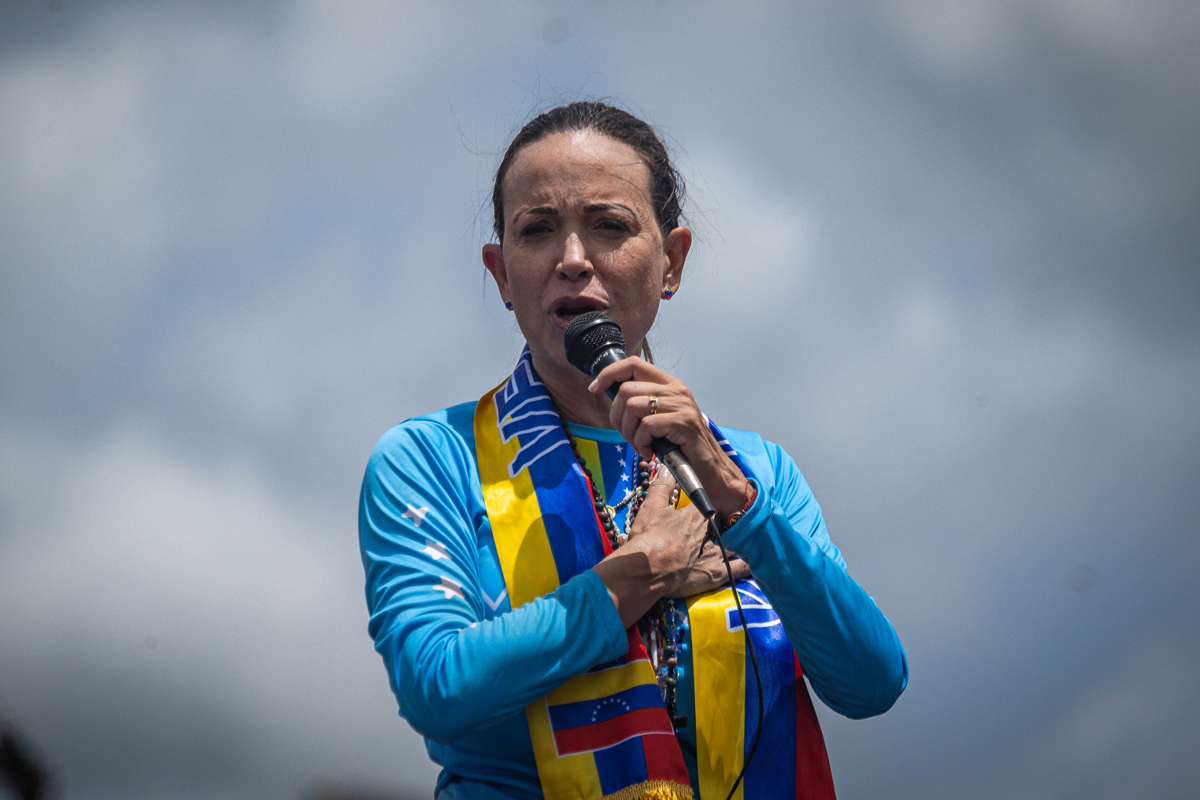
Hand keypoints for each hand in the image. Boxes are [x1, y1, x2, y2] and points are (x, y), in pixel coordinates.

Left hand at [589, 356, 753, 520]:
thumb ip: (643, 405)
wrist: (711, 470)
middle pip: (626, 389)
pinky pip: (646, 426)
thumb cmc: (682, 448)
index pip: (633, 364)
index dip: (609, 373)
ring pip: (632, 406)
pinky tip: (650, 452)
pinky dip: (641, 443)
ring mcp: (682, 404)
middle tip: (628, 435)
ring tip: (640, 445)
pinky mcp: (684, 422)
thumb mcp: (661, 420)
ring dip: (629, 432)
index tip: (594, 388)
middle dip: (617, 416)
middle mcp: (677, 390)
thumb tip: (610, 394)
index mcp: (670, 385)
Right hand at [593, 471, 734, 626]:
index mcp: (697, 515)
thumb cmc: (649, 537)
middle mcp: (710, 533)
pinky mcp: (715, 573)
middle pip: (724, 524)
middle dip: (725, 523)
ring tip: (743, 541)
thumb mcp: (652, 506)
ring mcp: (715, 553)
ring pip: (734, 544)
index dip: (709, 503)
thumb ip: (662, 486)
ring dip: (737, 542)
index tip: (709, 502)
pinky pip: (738, 568)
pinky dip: (747, 565)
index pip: (709, 503)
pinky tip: (753, 562)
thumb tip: (667, 467)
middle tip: (726, 523)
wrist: (648, 569)